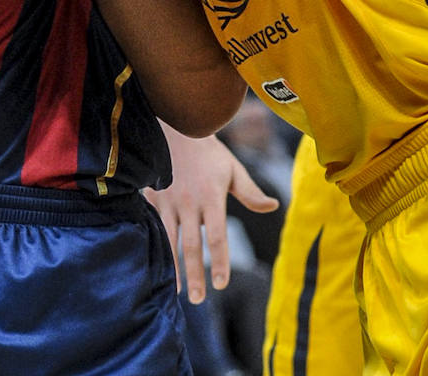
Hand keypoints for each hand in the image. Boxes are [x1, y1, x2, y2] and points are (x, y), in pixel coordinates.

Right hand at [145, 123, 278, 303]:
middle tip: (199, 300)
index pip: (218, 236)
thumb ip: (250, 192)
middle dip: (196, 275)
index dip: (220, 261)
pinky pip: (155, 229)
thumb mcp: (233, 169)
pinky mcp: (153, 199)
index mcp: (212, 196)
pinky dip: (158, 250)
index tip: (221, 284)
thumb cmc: (209, 152)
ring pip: (172, 242)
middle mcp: (190, 202)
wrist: (175, 128)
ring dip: (176, 269)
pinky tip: (159, 267)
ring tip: (180, 293)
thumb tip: (273, 207)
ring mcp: (169, 201)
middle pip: (193, 246)